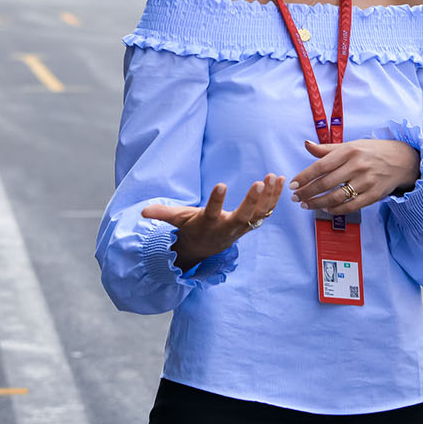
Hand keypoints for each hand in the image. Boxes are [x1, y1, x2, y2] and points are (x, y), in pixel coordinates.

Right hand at [142, 175, 284, 270]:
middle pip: (243, 216)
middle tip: (259, 183)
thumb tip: (142, 212)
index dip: (216, 201)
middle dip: (252, 201)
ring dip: (269, 196)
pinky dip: (275, 197)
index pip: (212, 213)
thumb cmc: (192, 228)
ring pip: (260, 213)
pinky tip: (280, 179)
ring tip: (274, 176)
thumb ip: (163, 215)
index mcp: (209, 224)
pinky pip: (267, 210)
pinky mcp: (253, 222)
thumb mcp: (177, 220)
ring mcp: (243, 227)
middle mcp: (228, 227)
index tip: (220, 184)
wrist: (207, 247)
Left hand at [292, 137, 420, 215]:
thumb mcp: (351, 145)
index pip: (321, 166)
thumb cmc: (371, 152)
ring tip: (306, 205)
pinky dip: (336, 210)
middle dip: (307, 192)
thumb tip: (306, 145)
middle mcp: (357, 166)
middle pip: (325, 183)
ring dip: (318, 203)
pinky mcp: (374, 195)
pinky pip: (350, 206)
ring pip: (336, 197)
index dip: (304, 177)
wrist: (402, 160)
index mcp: (349, 151)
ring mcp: (366, 181)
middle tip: (296, 198)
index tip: (292, 185)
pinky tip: (326, 209)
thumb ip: (327, 149)